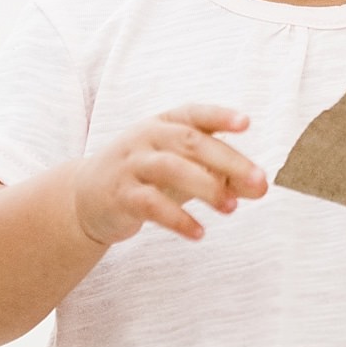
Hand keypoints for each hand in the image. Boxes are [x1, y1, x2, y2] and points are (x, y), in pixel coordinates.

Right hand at [72, 104, 268, 244]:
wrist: (84, 197)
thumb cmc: (146, 176)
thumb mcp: (181, 167)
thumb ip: (220, 173)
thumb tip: (261, 187)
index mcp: (164, 123)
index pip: (194, 114)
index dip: (220, 116)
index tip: (246, 123)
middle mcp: (146, 137)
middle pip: (189, 141)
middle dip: (228, 161)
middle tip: (259, 182)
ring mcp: (131, 165)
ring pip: (170, 168)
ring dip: (206, 187)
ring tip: (231, 209)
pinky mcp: (120, 196)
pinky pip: (151, 205)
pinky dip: (177, 219)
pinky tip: (199, 233)